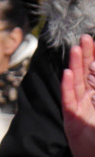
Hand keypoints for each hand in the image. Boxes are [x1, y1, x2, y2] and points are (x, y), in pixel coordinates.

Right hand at [63, 35, 94, 156]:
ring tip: (76, 49)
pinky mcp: (71, 118)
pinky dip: (68, 86)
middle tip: (85, 38)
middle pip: (86, 73)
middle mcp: (88, 99)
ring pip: (77, 82)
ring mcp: (79, 107)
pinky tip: (67, 74)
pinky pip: (69, 99)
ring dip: (76, 65)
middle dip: (86, 56)